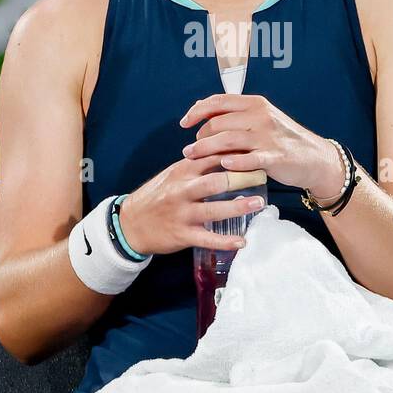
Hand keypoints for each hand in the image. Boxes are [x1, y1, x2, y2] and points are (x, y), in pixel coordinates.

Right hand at [116, 153, 262, 256]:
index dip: (234, 154)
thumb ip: (196, 165)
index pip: (211, 157)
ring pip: (213, 210)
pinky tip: (242, 241)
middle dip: (241, 177)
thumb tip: (226, 152)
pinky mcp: (182, 235)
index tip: (255, 151)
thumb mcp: (172, 174)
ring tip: (259, 203)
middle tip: (263, 175)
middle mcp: (182, 190)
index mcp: (182, 171)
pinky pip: (207, 239)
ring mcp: (182, 213)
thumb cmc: (156, 196)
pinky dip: (225, 241)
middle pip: (215, 181)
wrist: (130, 223)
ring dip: (238, 207)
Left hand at [178, 94, 345, 200]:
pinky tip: (223, 165)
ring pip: (227, 139)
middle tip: (191, 149)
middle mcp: (260, 116)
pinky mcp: (274, 156)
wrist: (314, 158)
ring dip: (205, 149)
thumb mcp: (261, 119)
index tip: (184, 123)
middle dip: (199, 136)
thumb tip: (202, 111)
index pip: (218, 101)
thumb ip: (236, 115)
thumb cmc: (283, 140)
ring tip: (192, 157)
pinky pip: (249, 158)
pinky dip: (233, 162)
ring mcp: (267, 136)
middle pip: (218, 122)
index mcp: (255, 103)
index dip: (196, 111)